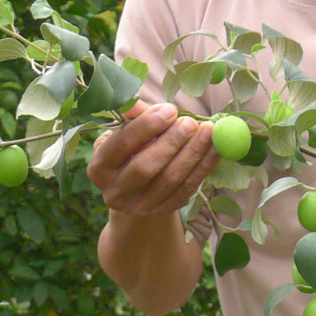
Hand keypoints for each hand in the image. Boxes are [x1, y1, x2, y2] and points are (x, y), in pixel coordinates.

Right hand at [87, 102, 218, 217]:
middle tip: (190, 122)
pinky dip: (204, 166)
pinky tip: (215, 148)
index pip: (121, 145)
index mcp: (100, 168)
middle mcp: (115, 191)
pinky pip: (188, 187)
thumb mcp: (124, 133)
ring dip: (193, 153)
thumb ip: (135, 116)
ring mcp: (140, 205)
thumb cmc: (130, 151)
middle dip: (172, 142)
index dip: (147, 126)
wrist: (136, 189)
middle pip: (146, 167)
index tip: (170, 110)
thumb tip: (151, 105)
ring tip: (208, 131)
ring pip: (171, 179)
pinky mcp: (164, 210)